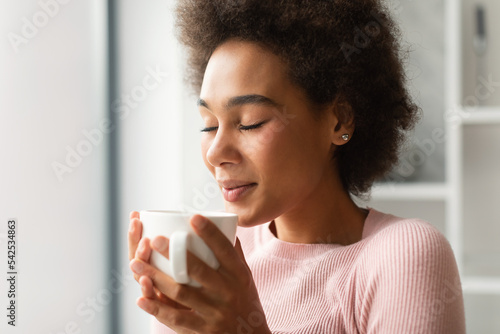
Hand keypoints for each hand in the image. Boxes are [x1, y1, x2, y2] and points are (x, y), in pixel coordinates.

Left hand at [129, 214, 270, 333]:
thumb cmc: (246, 302)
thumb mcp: (245, 278)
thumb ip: (234, 254)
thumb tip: (226, 225)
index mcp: (238, 275)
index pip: (225, 250)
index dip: (210, 233)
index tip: (193, 217)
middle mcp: (228, 292)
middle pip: (198, 269)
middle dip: (174, 253)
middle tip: (154, 239)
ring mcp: (215, 312)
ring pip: (181, 292)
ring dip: (156, 277)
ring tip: (136, 263)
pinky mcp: (203, 330)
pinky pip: (176, 318)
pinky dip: (156, 308)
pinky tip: (141, 298)